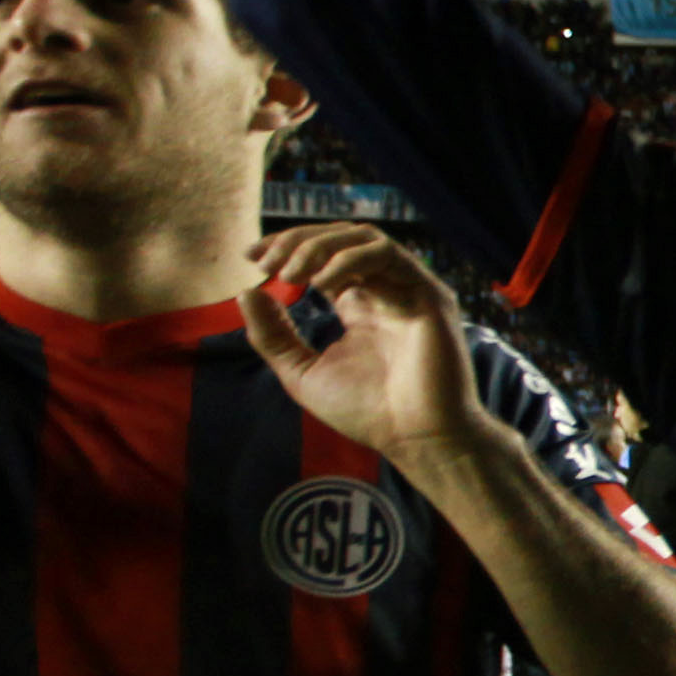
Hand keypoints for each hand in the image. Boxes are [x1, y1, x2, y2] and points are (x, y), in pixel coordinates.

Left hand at [239, 223, 492, 470]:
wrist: (415, 437)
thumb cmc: (367, 412)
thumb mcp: (302, 372)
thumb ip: (274, 335)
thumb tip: (247, 292)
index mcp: (360, 307)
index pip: (326, 258)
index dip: (289, 249)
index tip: (252, 258)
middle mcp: (385, 291)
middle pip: (341, 239)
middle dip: (297, 241)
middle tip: (266, 262)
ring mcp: (408, 289)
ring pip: (364, 238)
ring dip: (320, 246)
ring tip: (290, 271)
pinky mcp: (428, 294)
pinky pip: (388, 256)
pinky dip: (349, 259)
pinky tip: (321, 281)